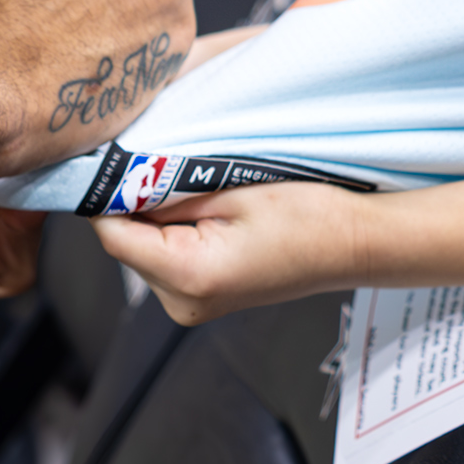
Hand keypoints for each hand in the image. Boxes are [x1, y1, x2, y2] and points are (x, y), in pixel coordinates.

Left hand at [93, 181, 364, 324]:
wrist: (353, 244)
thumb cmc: (308, 215)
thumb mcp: (231, 187)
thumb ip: (167, 189)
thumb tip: (118, 179)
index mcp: (188, 276)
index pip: (112, 232)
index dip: (109, 192)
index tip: (118, 157)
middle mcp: (181, 303)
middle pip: (124, 241)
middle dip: (136, 201)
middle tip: (170, 165)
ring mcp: (190, 306)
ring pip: (142, 248)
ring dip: (156, 215)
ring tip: (200, 188)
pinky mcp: (200, 298)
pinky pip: (164, 257)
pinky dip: (173, 230)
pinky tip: (206, 210)